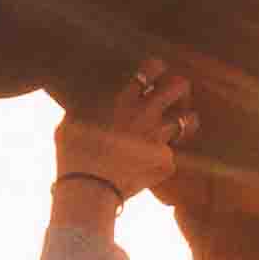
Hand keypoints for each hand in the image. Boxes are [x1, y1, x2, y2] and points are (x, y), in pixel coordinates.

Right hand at [54, 63, 195, 205]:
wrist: (89, 191)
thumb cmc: (73, 158)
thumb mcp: (70, 126)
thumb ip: (82, 112)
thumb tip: (80, 109)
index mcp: (124, 101)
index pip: (152, 68)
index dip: (156, 69)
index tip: (153, 78)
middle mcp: (146, 115)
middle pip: (180, 86)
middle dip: (180, 90)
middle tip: (172, 102)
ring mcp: (159, 139)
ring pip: (189, 120)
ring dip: (184, 122)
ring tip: (177, 130)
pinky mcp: (166, 163)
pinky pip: (171, 158)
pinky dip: (162, 163)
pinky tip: (150, 169)